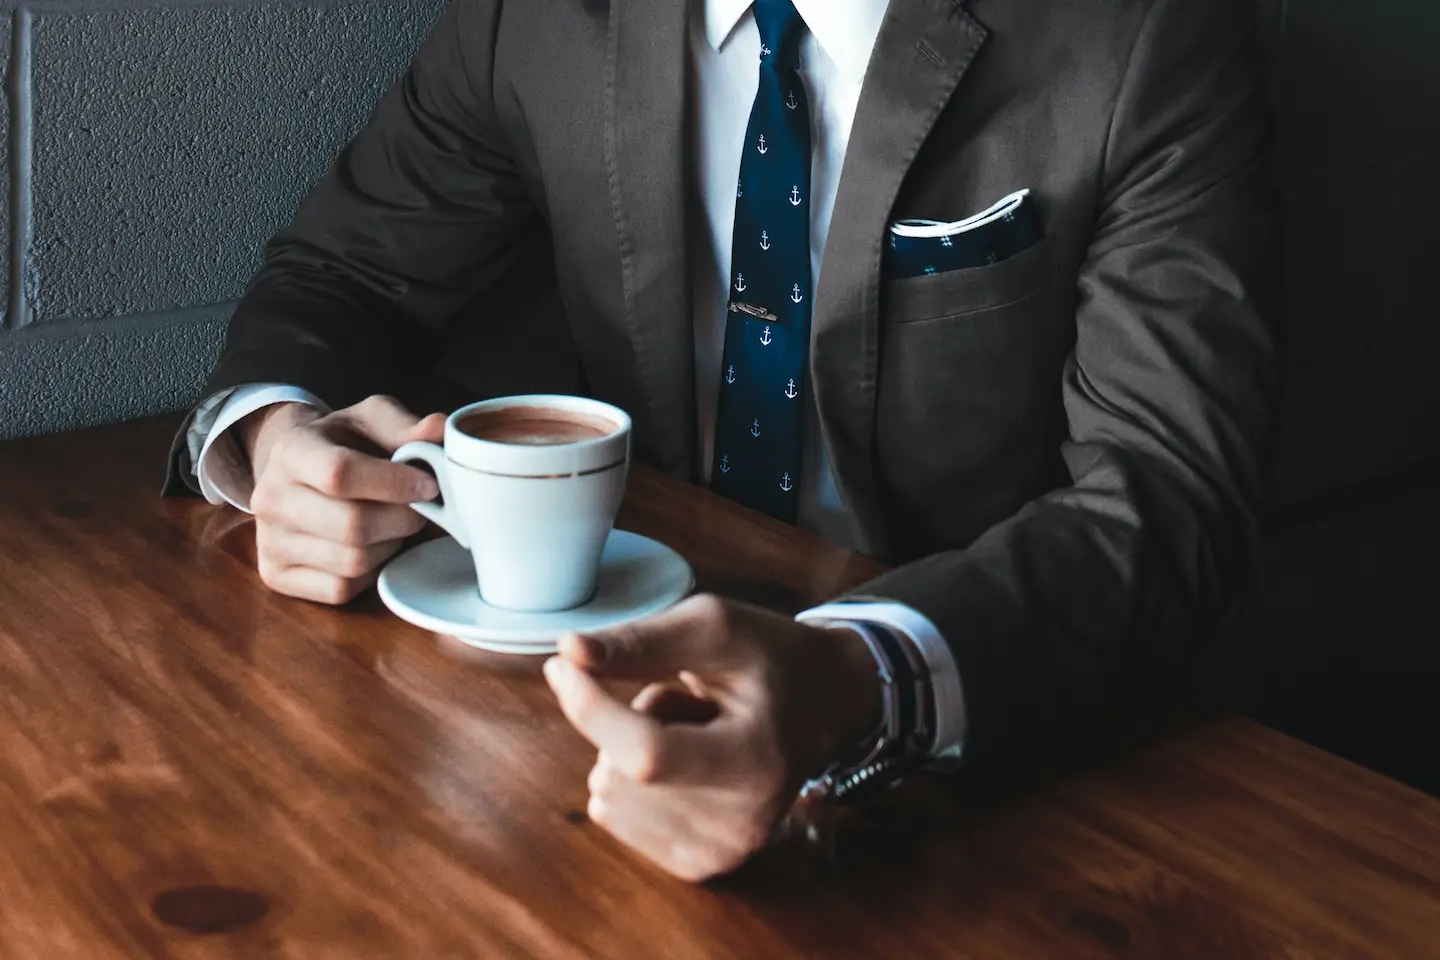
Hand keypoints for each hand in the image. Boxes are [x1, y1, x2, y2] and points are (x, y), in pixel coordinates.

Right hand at [242, 394, 445, 603]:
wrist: (296, 470)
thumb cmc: (342, 444)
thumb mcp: (370, 420)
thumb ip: (406, 425)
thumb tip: (440, 430)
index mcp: (291, 450)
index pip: (340, 473)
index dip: (394, 483)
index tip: (429, 485)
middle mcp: (270, 497)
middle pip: (353, 525)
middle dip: (402, 519)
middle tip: (418, 508)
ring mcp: (269, 541)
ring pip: (353, 561)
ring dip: (389, 545)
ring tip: (392, 524)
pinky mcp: (276, 575)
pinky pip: (341, 588)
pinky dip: (369, 572)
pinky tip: (372, 547)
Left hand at [543, 595, 881, 881]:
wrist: (825, 704)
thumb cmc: (771, 658)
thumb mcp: (716, 627)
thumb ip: (642, 641)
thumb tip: (568, 652)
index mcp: (759, 761)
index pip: (648, 753)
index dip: (592, 709)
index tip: (562, 666)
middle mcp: (743, 823)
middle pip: (618, 774)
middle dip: (629, 720)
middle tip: (690, 703)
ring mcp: (722, 853)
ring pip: (608, 794)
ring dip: (631, 750)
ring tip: (692, 730)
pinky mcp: (699, 866)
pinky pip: (613, 817)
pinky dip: (632, 781)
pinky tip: (685, 762)